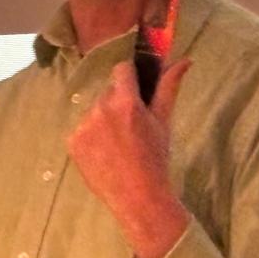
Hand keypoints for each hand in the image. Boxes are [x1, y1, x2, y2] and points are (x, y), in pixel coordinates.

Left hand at [67, 58, 191, 257]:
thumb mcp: (163, 121)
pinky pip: (82, 128)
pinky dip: (91, 136)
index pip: (122, 69)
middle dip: (119, 101)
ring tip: (117, 143)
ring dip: (104, 118)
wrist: (138, 198)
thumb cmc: (155, 158)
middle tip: (130, 126)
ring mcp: (83, 126)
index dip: (130, 78)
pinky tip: (104, 152)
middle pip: (109, 91)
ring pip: (95, 109)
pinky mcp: (72, 142)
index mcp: (126, 101)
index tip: (136, 91)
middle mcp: (101, 109)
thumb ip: (169, 87)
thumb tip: (185, 59)